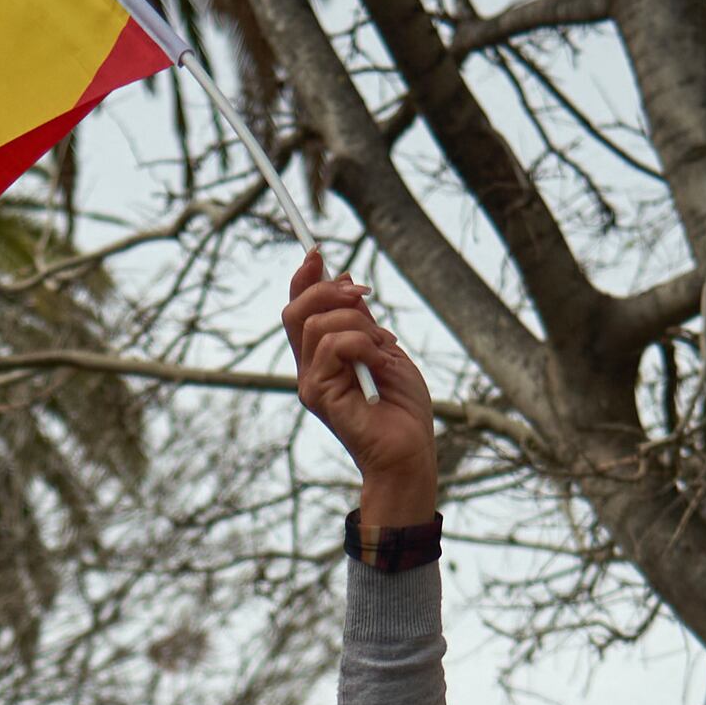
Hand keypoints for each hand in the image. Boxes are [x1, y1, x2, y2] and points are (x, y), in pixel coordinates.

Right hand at [281, 254, 440, 531]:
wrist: (409, 451)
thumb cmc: (402, 408)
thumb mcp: (384, 350)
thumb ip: (361, 322)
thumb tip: (346, 281)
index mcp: (321, 358)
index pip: (299, 310)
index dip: (304, 278)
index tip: (318, 253)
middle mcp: (309, 369)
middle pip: (296, 310)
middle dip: (328, 289)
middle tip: (364, 292)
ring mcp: (311, 383)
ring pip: (318, 323)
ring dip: (358, 323)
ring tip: (383, 347)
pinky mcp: (320, 395)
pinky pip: (333, 345)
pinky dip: (362, 342)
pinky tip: (379, 360)